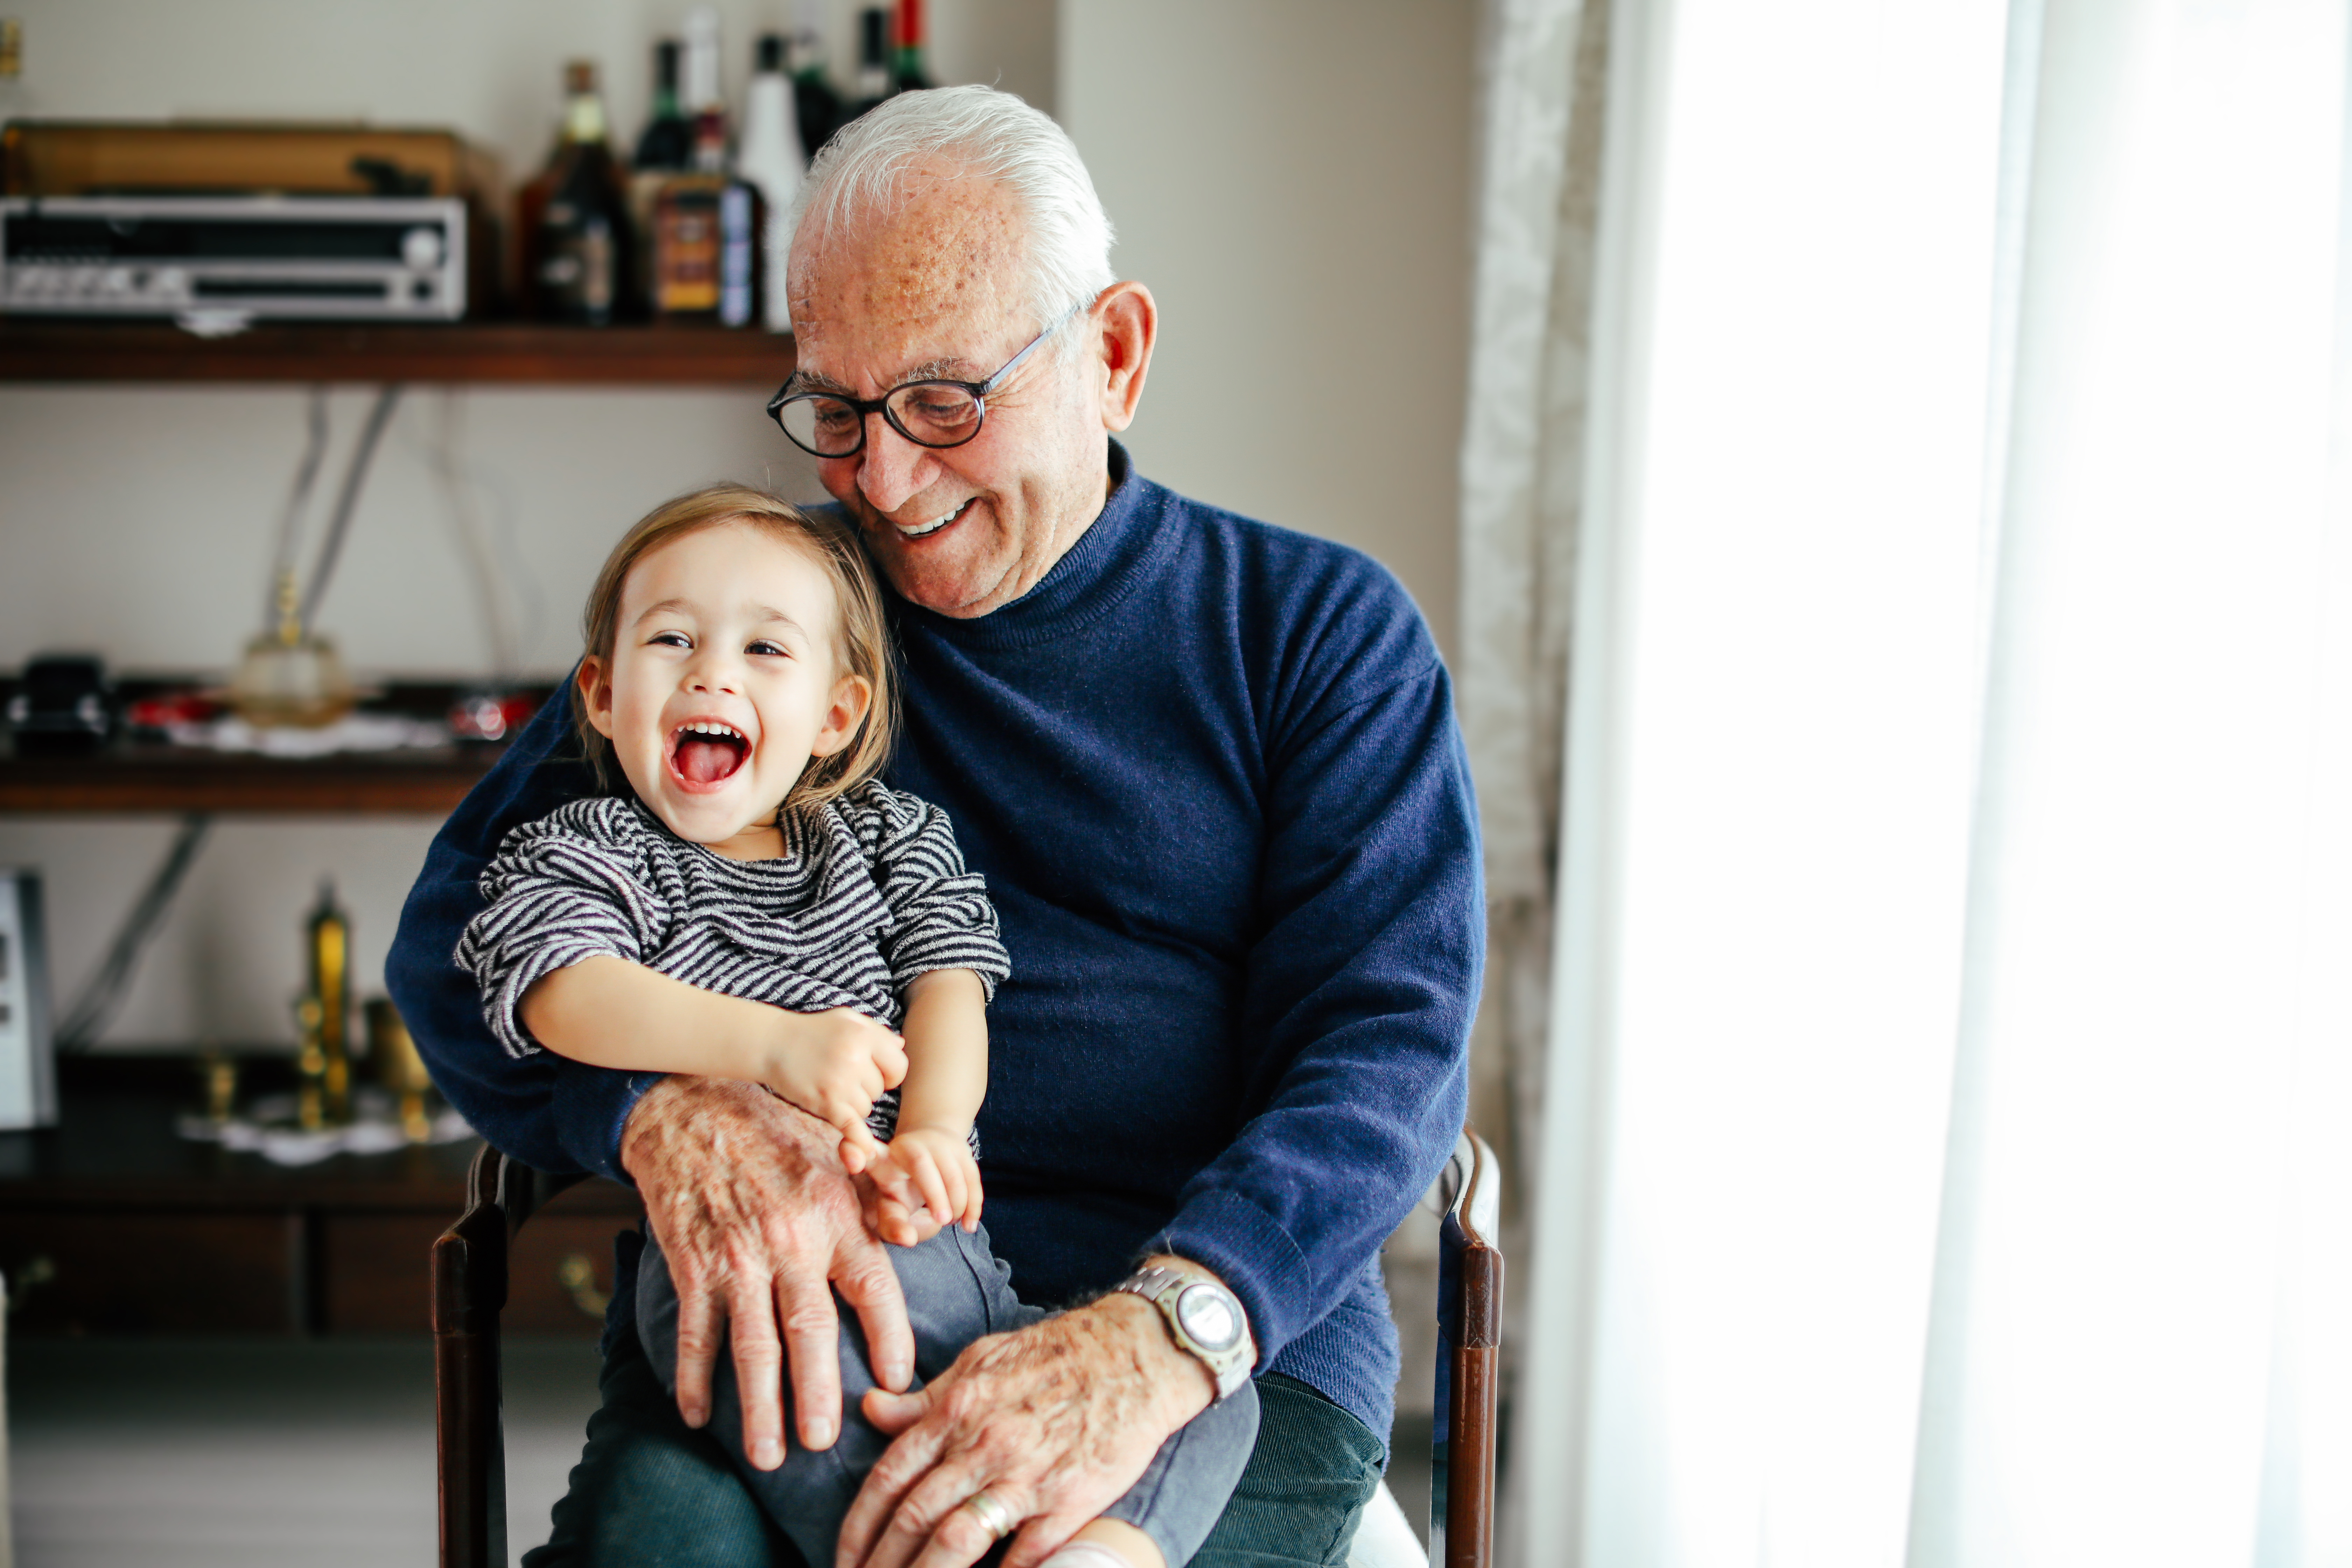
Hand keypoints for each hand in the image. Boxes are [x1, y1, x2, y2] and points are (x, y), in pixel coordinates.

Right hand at [621, 1076, 916, 1469]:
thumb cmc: (780, 1134)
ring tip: (769, 1456)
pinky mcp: (693, 1262)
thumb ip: (880, 1196)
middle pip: (809, 1331)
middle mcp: (790, 1240)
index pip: (873, 1287)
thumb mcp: (840, 1155)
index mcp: (835, 1216)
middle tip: (823, 1445)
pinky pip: (696, 1330)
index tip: (898, 1383)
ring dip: (759, 1406)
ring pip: (751, 1344)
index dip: (889, 1338)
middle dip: (816, 1394)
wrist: (696, 1106)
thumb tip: (921, 1227)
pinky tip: (698, 1416)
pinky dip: (693, 1377)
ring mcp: (737, 1256)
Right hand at [760, 1007, 906, 1155]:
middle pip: (880, 1090)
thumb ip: (877, 1032)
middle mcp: (855, 1058)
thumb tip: (901, 1048)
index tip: (876, 1073)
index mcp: (864, 1036)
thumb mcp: (847, 1020)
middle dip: (865, 1088)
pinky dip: (859, 1140)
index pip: (899, 1066)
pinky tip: (865, 1151)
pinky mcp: (826, 1102)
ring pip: (865, 1109)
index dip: (890, 1073)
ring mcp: (840, 1082)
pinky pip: (852, 1127)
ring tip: (831, 1087)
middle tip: (841, 1076)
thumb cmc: (812, 1031)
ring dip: (852, 1105)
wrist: (771, 1043)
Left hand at [835, 1289, 1217, 1567]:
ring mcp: (1028, 1475)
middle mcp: (985, 1443)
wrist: (1137, 1352)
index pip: (889, 1479)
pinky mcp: (1071, 1500)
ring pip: (957, 1541)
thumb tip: (870, 1410)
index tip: (842, 1560)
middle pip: (914, 1518)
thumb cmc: (1058, 1353)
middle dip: (880, 1565)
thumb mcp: (981, 1360)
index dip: (859, 1528)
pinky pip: (1025, 1555)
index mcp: (958, 1408)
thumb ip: (925, 1396)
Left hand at [865, 1126, 983, 1241]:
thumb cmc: (903, 1184)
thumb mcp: (890, 1201)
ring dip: (956, 1201)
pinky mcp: (961, 1149)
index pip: (868, 1155)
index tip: (854, 1163)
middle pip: (920, 1164)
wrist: (930, 1144)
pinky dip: (973, 1203)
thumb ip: (892, 1223)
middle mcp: (909, 1146)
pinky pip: (971, 1177)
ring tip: (951, 1222)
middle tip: (940, 1221)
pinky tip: (968, 1225)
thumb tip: (908, 1238)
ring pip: (950, 1171)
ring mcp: (937, 1144)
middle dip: (933, 1193)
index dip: (854, 1152)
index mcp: (883, 1158)